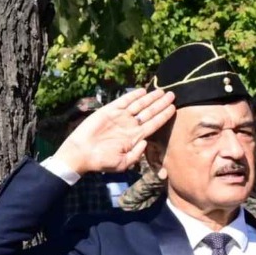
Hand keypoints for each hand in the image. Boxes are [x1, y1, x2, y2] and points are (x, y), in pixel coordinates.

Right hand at [48, 87, 176, 176]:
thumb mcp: (123, 163)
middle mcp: (129, 125)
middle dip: (161, 103)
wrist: (81, 154)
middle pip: (150, 112)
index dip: (164, 115)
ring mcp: (119, 117)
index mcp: (135, 137)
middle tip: (172, 94)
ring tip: (162, 91)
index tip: (174, 108)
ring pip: (139, 105)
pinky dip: (133, 96)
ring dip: (151, 98)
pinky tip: (143, 91)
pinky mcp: (108, 111)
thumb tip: (147, 142)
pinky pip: (124, 101)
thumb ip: (136, 154)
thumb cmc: (101, 161)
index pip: (154, 124)